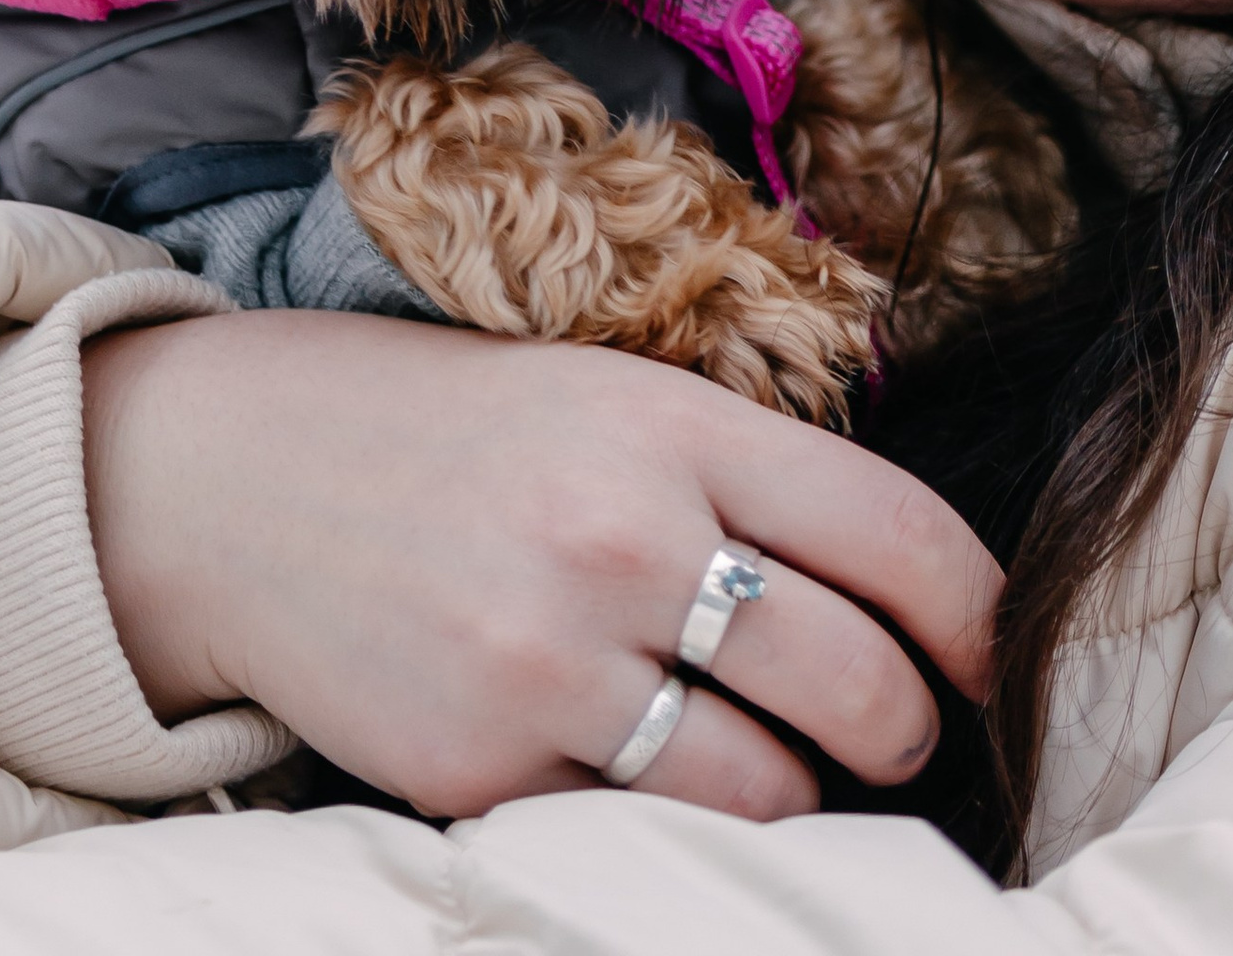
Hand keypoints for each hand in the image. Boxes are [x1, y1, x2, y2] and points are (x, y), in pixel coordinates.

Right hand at [80, 308, 998, 821]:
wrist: (239, 478)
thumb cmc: (458, 436)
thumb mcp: (608, 402)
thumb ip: (741, 481)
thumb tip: (901, 598)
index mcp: (671, 426)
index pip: (896, 535)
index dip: (980, 619)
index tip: (993, 660)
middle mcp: (622, 536)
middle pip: (858, 682)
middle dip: (905, 731)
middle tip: (895, 734)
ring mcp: (549, 660)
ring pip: (769, 791)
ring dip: (797, 797)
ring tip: (778, 769)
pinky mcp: (483, 764)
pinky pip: (639, 830)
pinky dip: (665, 822)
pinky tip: (638, 776)